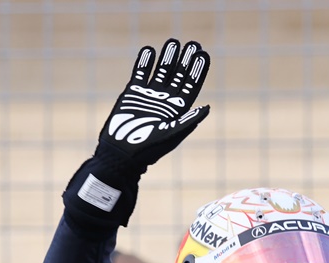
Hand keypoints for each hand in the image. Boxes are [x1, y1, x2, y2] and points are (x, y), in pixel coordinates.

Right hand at [63, 39, 210, 229]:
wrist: (120, 154)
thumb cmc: (147, 149)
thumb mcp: (171, 134)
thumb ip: (188, 120)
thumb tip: (208, 107)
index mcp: (178, 109)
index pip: (191, 85)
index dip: (198, 70)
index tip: (203, 54)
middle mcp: (165, 100)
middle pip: (179, 75)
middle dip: (186, 59)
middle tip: (193, 43)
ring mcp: (149, 95)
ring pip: (161, 71)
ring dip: (168, 57)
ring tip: (173, 42)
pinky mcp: (133, 93)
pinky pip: (140, 73)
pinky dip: (144, 62)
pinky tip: (150, 50)